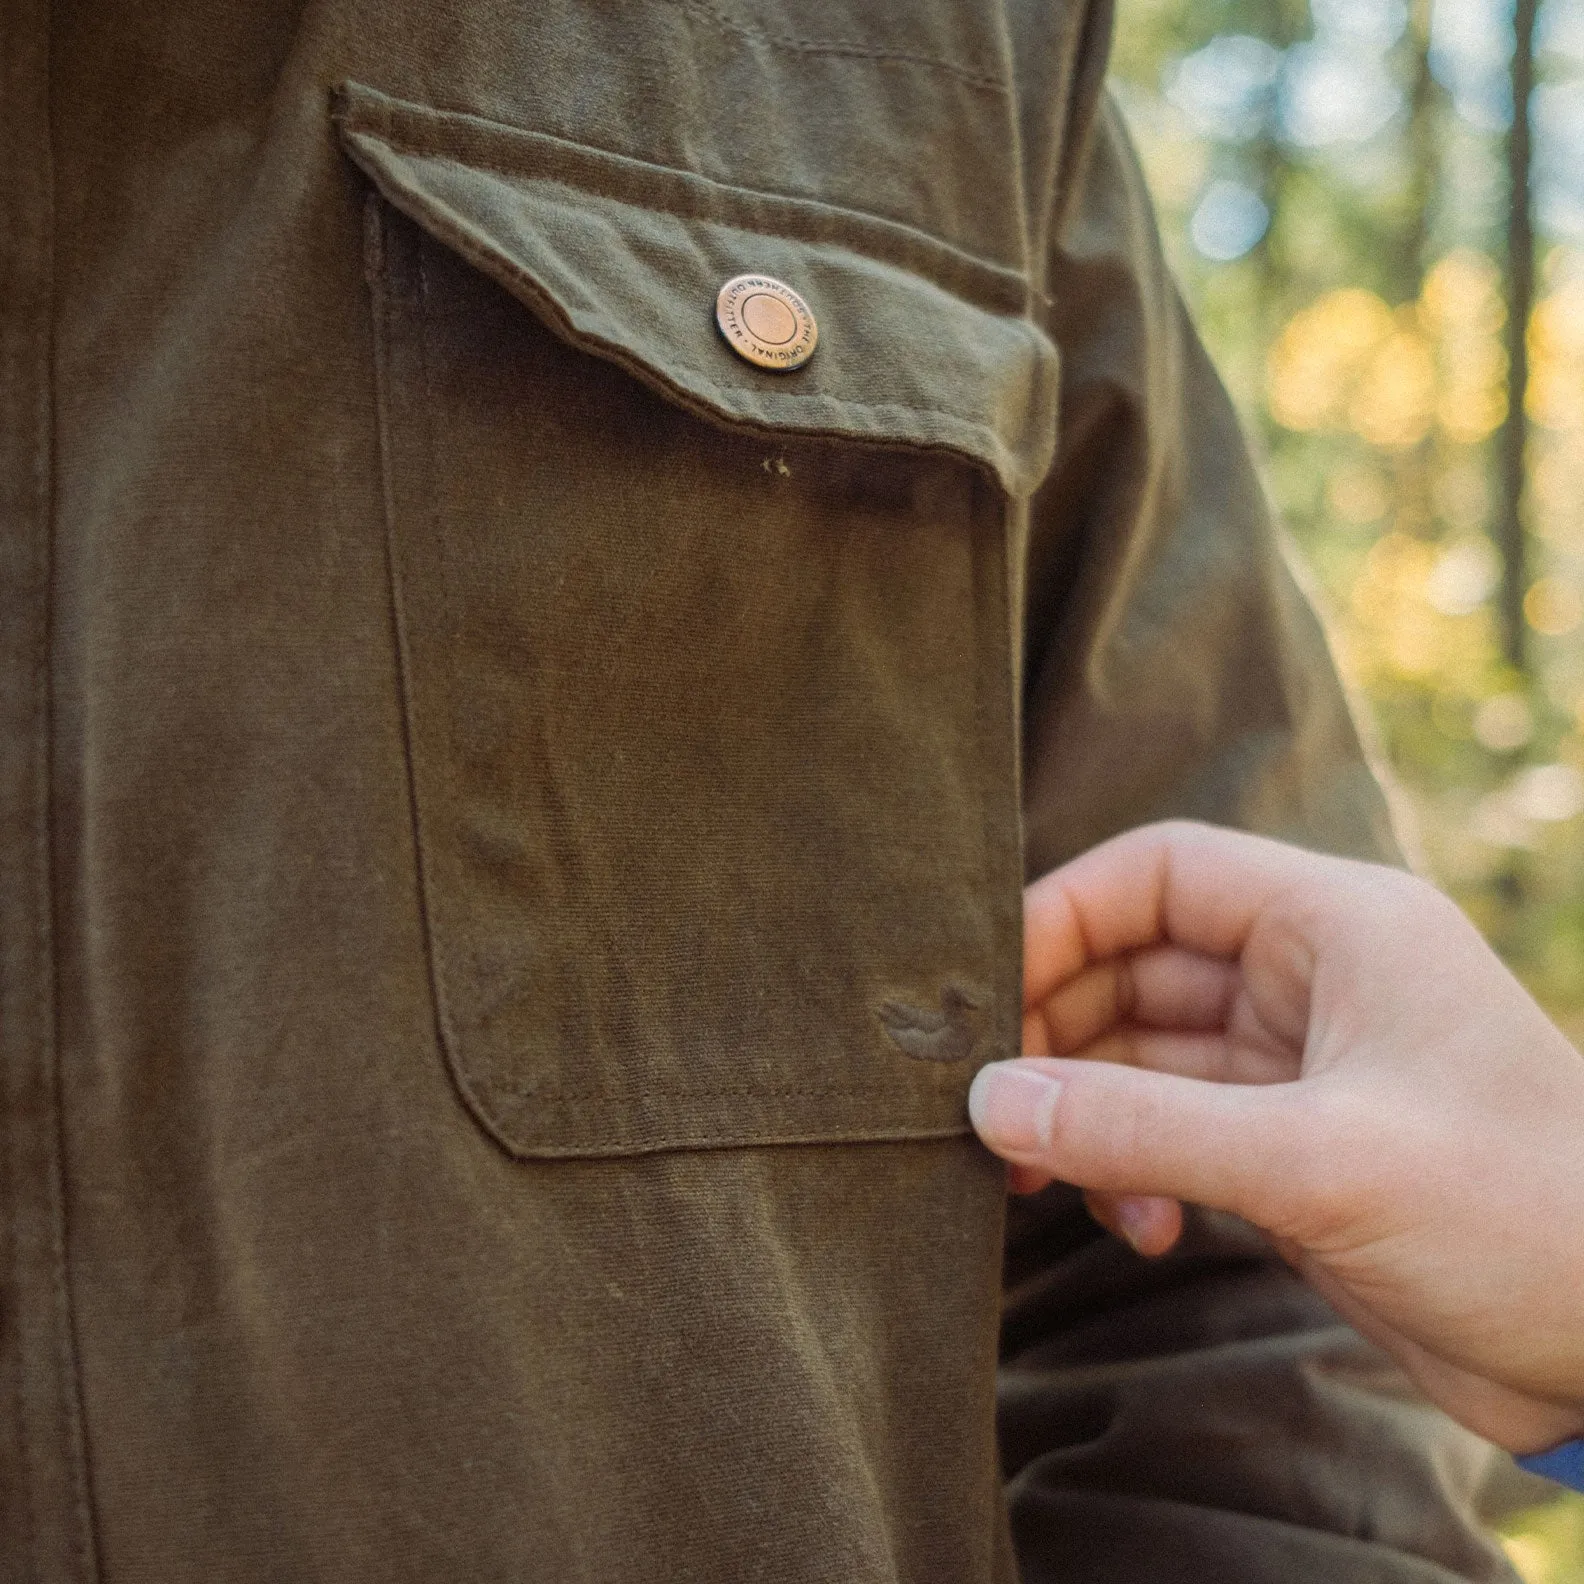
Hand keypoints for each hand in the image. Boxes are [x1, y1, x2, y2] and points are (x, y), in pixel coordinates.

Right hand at [968, 820, 1583, 1453]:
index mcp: (1332, 925)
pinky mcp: (1290, 1152)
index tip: (985, 998)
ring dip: (1085, 1113)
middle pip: (1131, 966)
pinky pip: (1167, 1131)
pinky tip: (1143, 1228)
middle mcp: (1308, 979)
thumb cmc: (1522, 1215)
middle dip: (1055, 1034)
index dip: (1059, 917)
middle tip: (994, 1111)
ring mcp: (1295, 1068)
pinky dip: (1130, 1169)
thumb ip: (1139, 1125)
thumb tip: (988, 1101)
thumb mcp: (1317, 1160)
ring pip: (1140, 1056)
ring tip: (1052, 1183)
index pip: (1156, 873)